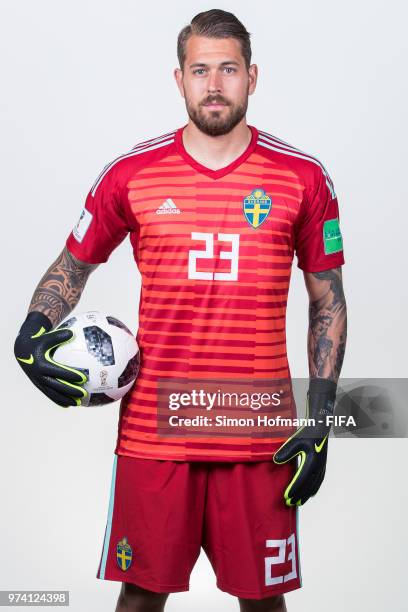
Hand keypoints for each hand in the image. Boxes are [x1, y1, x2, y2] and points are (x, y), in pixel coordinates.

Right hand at [14, 311, 87, 406]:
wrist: (23, 351)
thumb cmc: (39, 342)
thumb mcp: (46, 337)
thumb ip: (59, 336)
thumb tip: (72, 332)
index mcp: (41, 364)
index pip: (58, 372)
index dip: (70, 375)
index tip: (82, 378)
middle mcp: (39, 375)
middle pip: (57, 385)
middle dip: (70, 390)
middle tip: (83, 393)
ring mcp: (38, 382)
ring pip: (53, 393)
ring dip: (65, 399)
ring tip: (78, 403)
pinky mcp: (39, 385)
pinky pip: (49, 394)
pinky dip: (58, 400)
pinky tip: (68, 405)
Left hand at [273, 378, 336, 505]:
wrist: (321, 424)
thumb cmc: (307, 431)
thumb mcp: (294, 440)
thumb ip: (286, 451)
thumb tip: (276, 461)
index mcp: (312, 460)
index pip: (301, 479)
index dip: (294, 489)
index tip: (286, 497)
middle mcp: (319, 465)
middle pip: (308, 485)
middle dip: (299, 495)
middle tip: (290, 504)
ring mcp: (322, 465)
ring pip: (315, 484)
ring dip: (307, 494)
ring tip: (299, 502)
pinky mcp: (322, 463)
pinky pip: (319, 480)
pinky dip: (314, 488)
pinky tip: (310, 492)